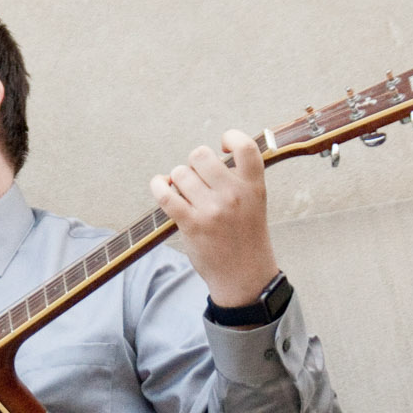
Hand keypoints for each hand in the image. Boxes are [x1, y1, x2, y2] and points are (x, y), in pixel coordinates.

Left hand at [151, 128, 282, 306]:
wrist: (244, 276)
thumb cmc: (245, 235)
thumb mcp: (255, 202)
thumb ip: (238, 179)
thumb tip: (205, 156)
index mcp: (254, 186)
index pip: (245, 147)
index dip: (230, 137)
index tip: (222, 146)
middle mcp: (234, 195)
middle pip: (200, 155)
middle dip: (193, 163)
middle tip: (197, 179)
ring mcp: (212, 210)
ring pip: (180, 173)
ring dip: (177, 179)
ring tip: (184, 192)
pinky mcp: (192, 224)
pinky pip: (165, 194)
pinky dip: (157, 186)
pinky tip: (160, 186)